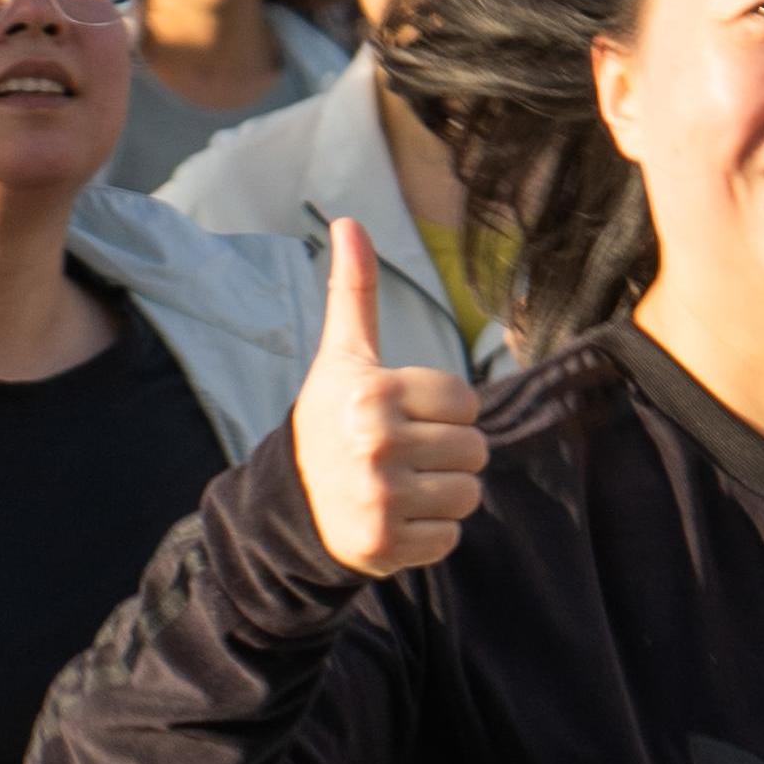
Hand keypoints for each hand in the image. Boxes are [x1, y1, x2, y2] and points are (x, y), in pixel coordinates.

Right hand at [298, 216, 486, 575]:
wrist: (288, 505)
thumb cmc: (330, 421)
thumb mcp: (342, 357)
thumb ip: (354, 291)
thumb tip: (350, 220)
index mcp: (372, 394)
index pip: (466, 403)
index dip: (444, 412)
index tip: (404, 417)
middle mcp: (375, 445)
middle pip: (475, 451)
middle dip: (448, 454)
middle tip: (404, 456)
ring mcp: (380, 498)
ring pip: (470, 494)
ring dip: (444, 495)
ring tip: (402, 486)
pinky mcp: (385, 543)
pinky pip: (451, 536)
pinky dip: (429, 533)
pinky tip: (394, 519)